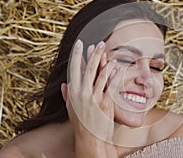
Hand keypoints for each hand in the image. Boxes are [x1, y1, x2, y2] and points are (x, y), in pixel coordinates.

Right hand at [61, 40, 120, 156]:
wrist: (89, 139)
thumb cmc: (81, 124)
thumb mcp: (71, 108)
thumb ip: (67, 95)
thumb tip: (64, 83)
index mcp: (73, 92)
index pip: (74, 69)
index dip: (77, 55)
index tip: (80, 43)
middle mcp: (82, 93)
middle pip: (89, 68)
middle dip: (95, 54)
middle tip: (100, 43)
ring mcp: (93, 98)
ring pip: (100, 76)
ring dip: (106, 63)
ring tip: (112, 54)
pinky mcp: (105, 104)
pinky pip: (111, 87)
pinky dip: (115, 77)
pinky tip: (118, 69)